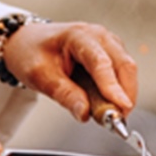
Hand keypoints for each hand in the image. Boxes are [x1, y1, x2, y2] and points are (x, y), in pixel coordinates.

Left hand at [0, 20, 139, 123]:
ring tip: (109, 114)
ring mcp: (107, 44)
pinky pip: (123, 74)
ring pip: (127, 70)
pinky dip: (120, 91)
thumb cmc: (32, 52)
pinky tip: (109, 104)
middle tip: (117, 120)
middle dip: (125, 95)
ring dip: (124, 94)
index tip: (120, 107)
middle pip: (124, 65)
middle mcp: (98, 36)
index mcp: (78, 35)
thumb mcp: (40, 76)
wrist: (28, 42)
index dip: (113, 87)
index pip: (101, 63)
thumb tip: (84, 112)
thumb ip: (64, 94)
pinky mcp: (110, 54)